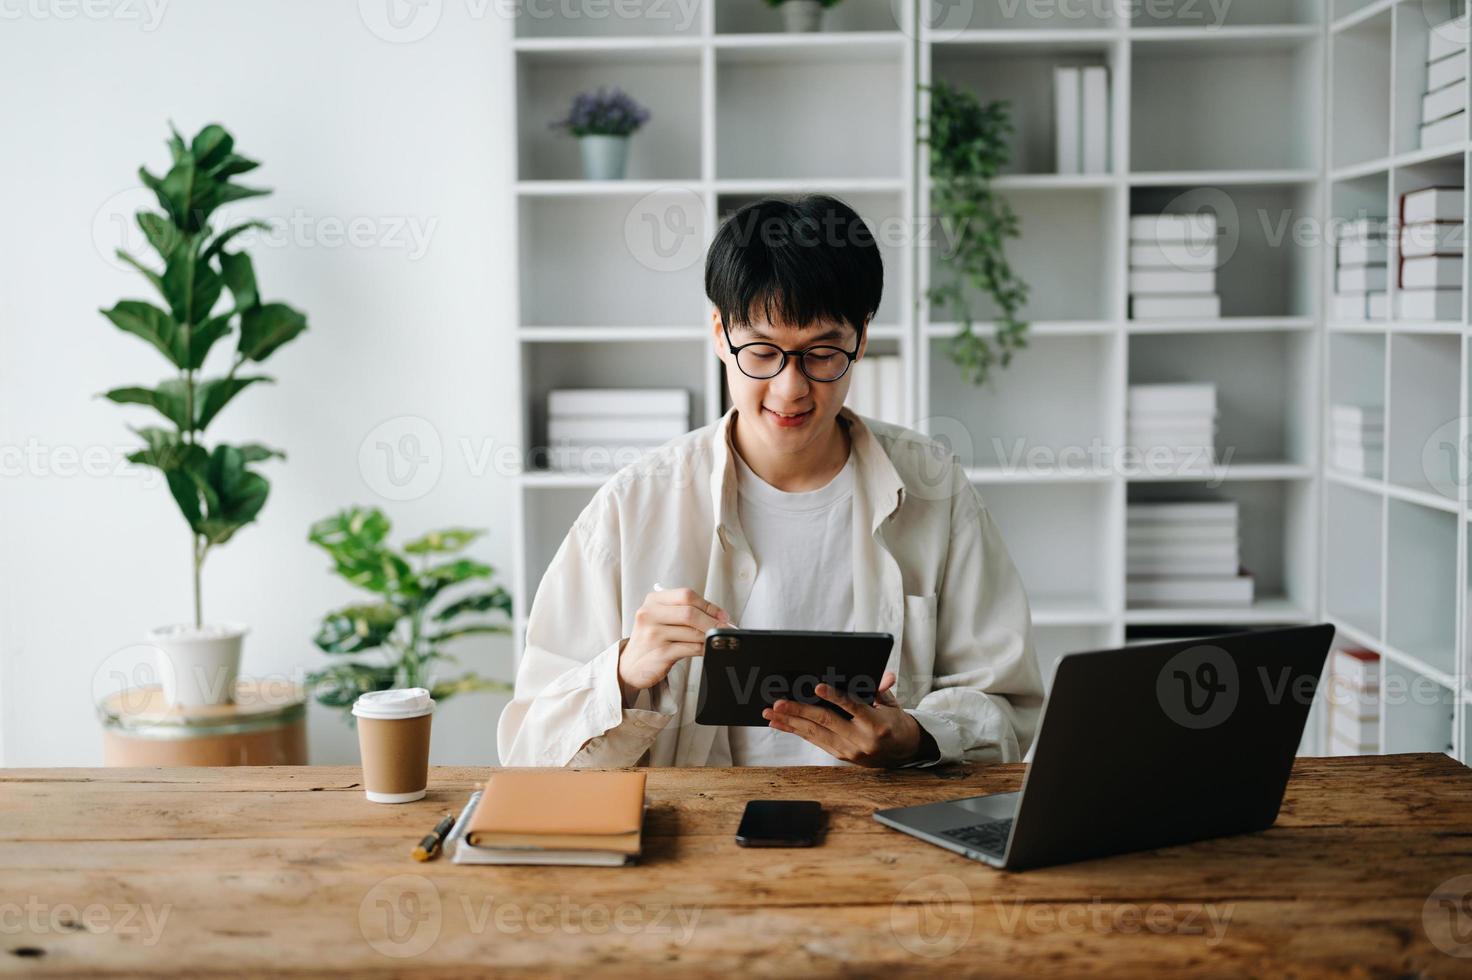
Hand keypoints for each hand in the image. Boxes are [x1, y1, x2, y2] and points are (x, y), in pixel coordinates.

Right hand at [617, 587, 727, 705]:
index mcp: (653, 601)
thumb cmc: (651, 640)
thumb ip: (684, 612)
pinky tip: (705, 649)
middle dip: (712, 621)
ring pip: (692, 632)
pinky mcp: (660, 653)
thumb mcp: (661, 619)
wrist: (630, 665)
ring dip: (709, 636)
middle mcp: (650, 615)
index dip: (708, 605)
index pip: (686, 595)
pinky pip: (690, 648)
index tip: (722, 614)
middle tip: (724, 627)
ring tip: (714, 639)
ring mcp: (653, 635)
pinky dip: (703, 648)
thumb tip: (718, 616)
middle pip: (690, 613)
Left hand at [762, 671, 925, 767]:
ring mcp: (849, 751)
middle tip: (779, 702)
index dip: (835, 697)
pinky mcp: (840, 756)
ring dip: (790, 722)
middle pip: (826, 722)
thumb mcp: (892, 704)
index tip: (818, 687)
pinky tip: (780, 724)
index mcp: (877, 725)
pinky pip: (814, 741)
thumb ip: (880, 689)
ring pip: (814, 734)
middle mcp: (861, 741)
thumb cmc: (896, 722)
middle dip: (799, 711)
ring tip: (770, 712)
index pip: (853, 707)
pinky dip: (795, 731)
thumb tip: (881, 674)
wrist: (904, 753)